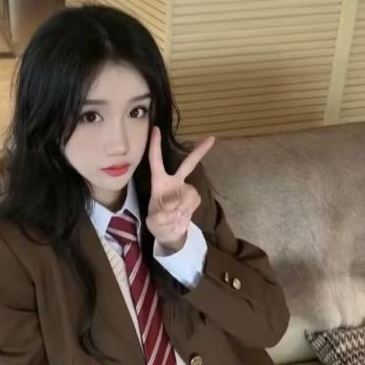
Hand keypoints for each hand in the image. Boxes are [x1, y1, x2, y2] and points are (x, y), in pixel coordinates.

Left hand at [146, 127, 214, 251]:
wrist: (170, 235)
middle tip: (211, 139)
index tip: (155, 129)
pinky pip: (194, 201)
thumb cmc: (158, 224)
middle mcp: (174, 182)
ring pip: (190, 192)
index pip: (155, 161)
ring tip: (173, 215)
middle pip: (188, 164)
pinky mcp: (194, 199)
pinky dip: (187, 209)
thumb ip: (160, 217)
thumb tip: (174, 211)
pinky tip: (181, 215)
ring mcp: (185, 190)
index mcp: (158, 182)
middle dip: (199, 152)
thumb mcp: (153, 222)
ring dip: (182, 205)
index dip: (155, 145)